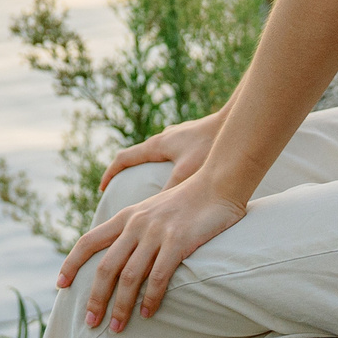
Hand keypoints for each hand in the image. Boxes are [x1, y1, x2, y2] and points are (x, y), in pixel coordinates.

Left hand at [58, 174, 246, 332]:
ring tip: (116, 327)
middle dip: (95, 298)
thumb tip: (122, 254)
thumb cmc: (187, 200)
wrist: (218, 183)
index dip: (71, 263)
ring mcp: (156, 233)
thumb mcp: (152, 208)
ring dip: (120, 305)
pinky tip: (147, 313)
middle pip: (106, 267)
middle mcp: (136, 224)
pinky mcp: (178, 241)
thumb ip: (135, 227)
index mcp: (125, 217)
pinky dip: (150, 298)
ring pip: (129, 276)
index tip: (60, 285)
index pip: (88, 241)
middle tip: (89, 322)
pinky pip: (158, 276)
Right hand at [99, 112, 222, 192]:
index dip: (111, 174)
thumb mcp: (186, 174)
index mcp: (156, 145)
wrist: (234, 124)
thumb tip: (151, 214)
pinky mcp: (193, 138)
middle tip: (126, 190)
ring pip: (157, 154)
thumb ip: (168, 192)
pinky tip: (182, 177)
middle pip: (138, 155)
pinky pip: (174, 153)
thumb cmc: (210, 148)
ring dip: (150, 168)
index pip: (124, 159)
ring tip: (154, 187)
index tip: (103, 189)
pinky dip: (170, 165)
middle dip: (130, 172)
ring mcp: (178, 136)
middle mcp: (164, 138)